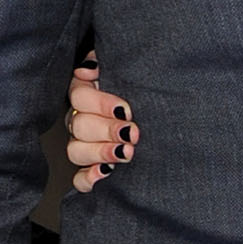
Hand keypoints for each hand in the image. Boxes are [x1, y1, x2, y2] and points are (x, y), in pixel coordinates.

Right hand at [64, 59, 132, 191]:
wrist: (166, 118)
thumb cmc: (142, 92)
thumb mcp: (127, 72)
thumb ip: (106, 63)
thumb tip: (89, 68)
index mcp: (87, 95)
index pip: (79, 96)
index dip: (100, 104)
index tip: (126, 109)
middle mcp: (81, 121)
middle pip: (79, 126)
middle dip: (107, 130)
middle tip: (133, 133)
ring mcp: (84, 146)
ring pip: (75, 151)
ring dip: (101, 152)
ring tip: (128, 153)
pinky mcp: (92, 170)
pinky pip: (79, 179)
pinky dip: (88, 179)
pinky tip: (104, 174)